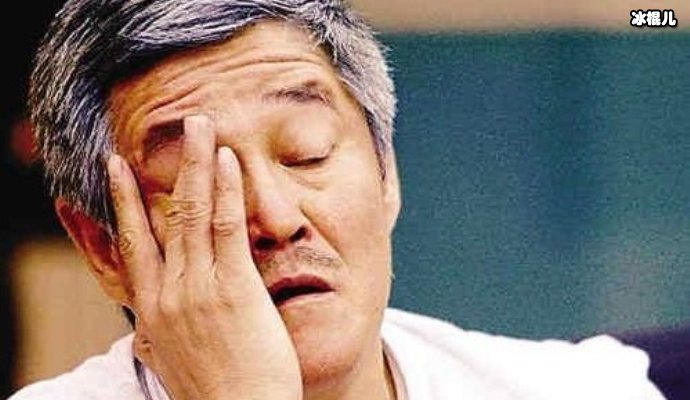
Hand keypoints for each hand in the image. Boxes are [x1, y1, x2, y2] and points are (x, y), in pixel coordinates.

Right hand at [107, 115, 301, 399]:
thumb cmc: (216, 394)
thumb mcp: (174, 361)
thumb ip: (161, 335)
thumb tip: (148, 332)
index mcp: (154, 309)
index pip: (133, 244)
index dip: (125, 201)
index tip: (116, 169)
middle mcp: (170, 293)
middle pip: (163, 216)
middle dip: (170, 166)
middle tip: (178, 125)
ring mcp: (199, 289)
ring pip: (192, 212)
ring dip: (198, 163)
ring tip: (203, 124)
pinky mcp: (234, 290)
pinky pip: (226, 229)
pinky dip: (226, 191)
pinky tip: (229, 160)